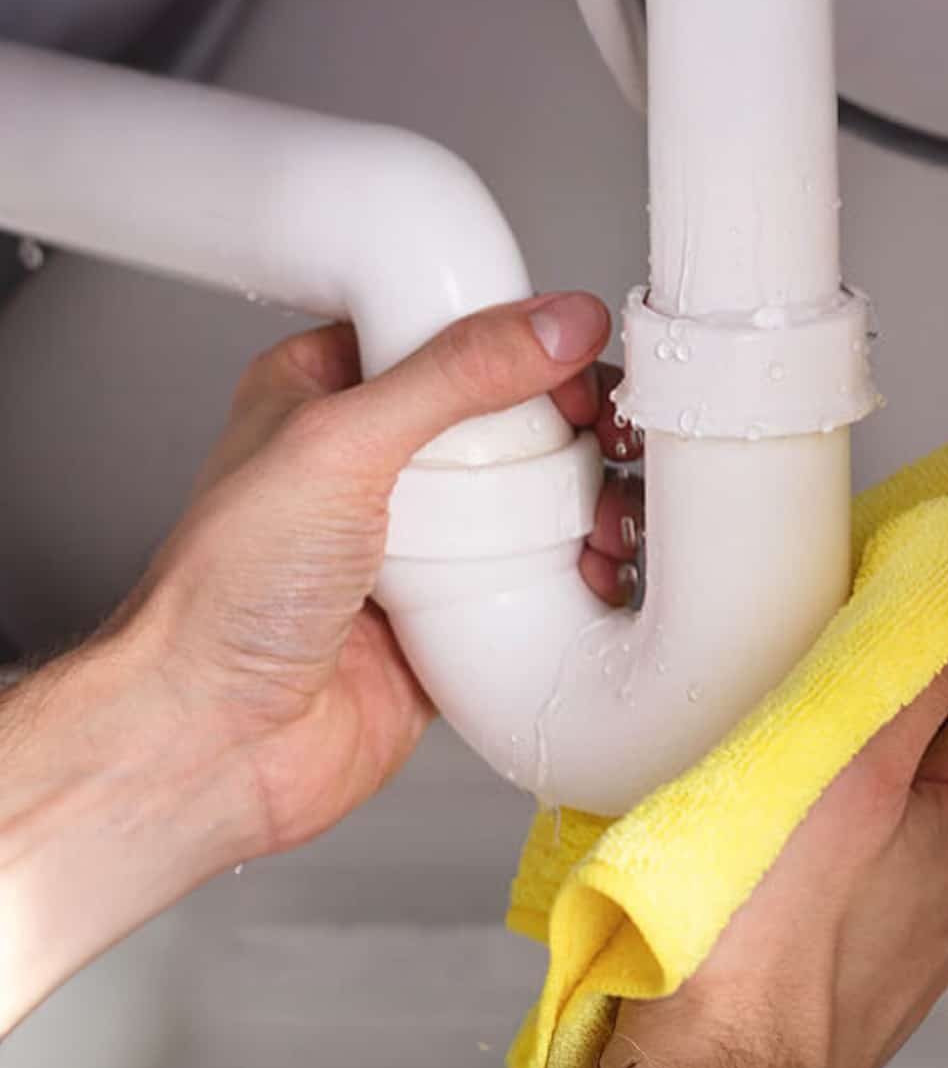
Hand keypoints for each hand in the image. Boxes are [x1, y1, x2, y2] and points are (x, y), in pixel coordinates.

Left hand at [0, 293, 641, 1030]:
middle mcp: (376, 465)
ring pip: (530, 502)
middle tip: (605, 438)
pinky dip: (576, 574)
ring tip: (610, 514)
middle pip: (504, 418)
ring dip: (588, 502)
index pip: (444, 331)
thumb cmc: (222, 599)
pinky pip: (533, 582)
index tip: (577, 354)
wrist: (216, 741)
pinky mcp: (450, 615)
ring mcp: (417, 543)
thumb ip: (454, 375)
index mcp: (328, 394)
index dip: (518, 336)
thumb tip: (554, 325)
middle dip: (570, 426)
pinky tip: (596, 570)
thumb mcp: (340, 445)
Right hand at [528, 574, 947, 1067]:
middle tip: (809, 664)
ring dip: (850, 755)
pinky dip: (823, 823)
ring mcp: (914, 921)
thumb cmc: (759, 944)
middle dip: (891, 684)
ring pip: (899, 794)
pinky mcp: (857, 953)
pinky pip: (858, 856)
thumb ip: (936, 674)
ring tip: (772, 746)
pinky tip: (761, 829)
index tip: (891, 589)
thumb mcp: (853, 770)